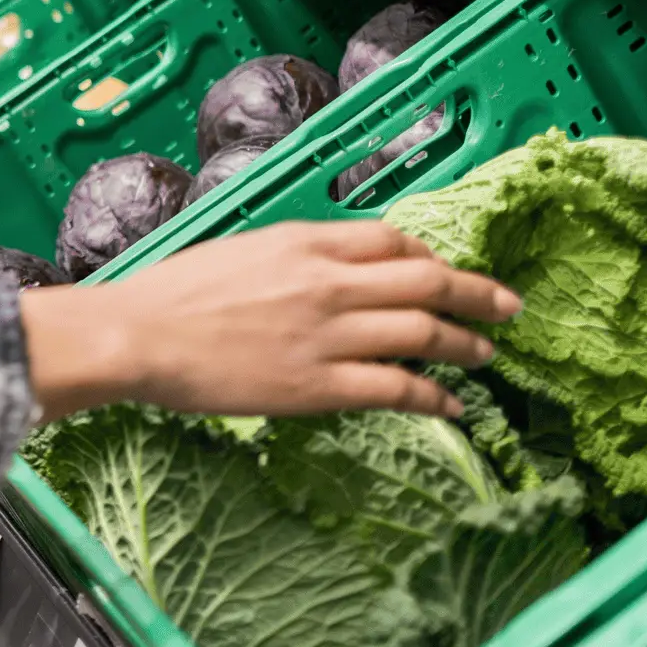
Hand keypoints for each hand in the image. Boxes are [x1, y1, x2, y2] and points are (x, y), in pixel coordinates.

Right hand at [19, 220, 520, 422]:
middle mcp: (328, 282)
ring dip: (465, 343)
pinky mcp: (319, 385)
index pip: (390, 239)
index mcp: (304, 242)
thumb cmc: (173, 293)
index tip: (441, 267)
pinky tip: (453, 407)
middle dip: (475, 293)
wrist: (139, 334)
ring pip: (424, 333)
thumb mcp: (239, 250)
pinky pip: (397, 389)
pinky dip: (434, 397)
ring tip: (485, 354)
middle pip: (426, 281)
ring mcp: (328, 334)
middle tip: (507, 304)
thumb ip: (288, 257)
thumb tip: (322, 269)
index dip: (427, 254)